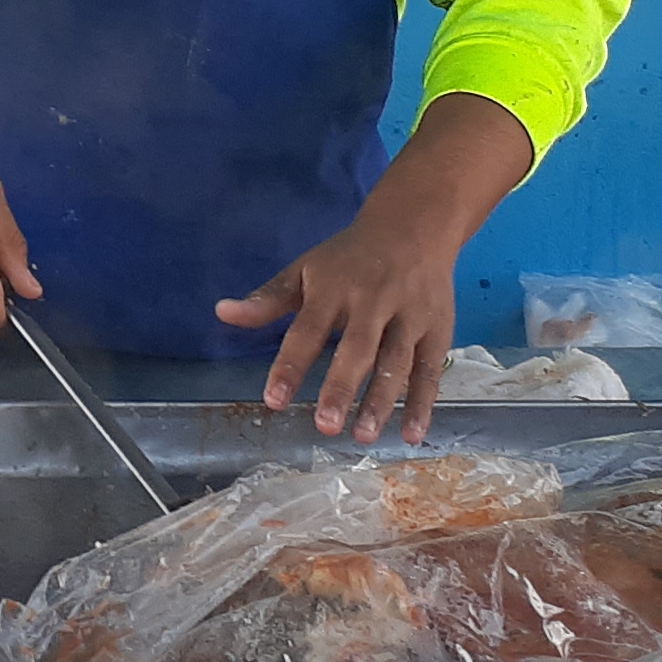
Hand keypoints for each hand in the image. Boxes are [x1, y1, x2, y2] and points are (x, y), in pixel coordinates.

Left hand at [216, 92, 535, 444]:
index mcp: (335, 287)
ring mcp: (410, 315)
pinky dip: (424, 403)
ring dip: (383, 401)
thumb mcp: (306, 269)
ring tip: (365, 437)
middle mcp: (374, 301)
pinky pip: (430, 369)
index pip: (308, 330)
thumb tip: (222, 313)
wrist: (414, 225)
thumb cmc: (349, 257)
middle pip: (358, 348)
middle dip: (342, 387)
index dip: (291, 365)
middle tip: (326, 427)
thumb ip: (267, 299)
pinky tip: (413, 435)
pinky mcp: (438, 329)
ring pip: (398, 362)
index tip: (274, 400)